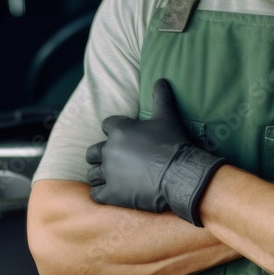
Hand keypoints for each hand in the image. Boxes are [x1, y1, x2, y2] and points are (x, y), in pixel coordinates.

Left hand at [85, 79, 225, 225]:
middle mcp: (109, 150)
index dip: (115, 130)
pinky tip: (110, 193)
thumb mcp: (167, 116)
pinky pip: (96, 194)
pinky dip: (101, 193)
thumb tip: (161, 79)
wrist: (180, 174)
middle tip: (115, 159)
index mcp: (119, 130)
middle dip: (100, 155)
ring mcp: (109, 173)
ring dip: (101, 174)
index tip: (125, 136)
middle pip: (92, 152)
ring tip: (113, 177)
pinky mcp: (112, 194)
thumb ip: (160, 97)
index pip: (106, 125)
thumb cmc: (173, 143)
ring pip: (93, 173)